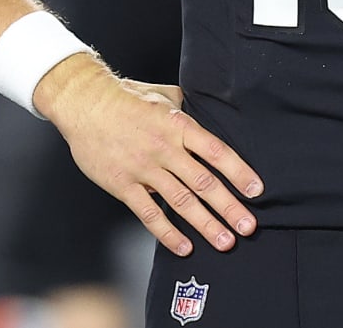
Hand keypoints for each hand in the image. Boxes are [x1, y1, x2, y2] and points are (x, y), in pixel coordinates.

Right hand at [37, 58, 263, 257]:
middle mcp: (165, 148)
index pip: (216, 151)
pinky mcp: (123, 185)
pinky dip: (167, 233)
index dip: (239, 171)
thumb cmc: (127, 97)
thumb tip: (209, 113)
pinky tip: (185, 247)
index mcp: (178, 125)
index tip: (256, 190)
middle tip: (249, 227)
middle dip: (229, 207)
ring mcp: (144, 168)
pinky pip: (148, 213)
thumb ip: (188, 110)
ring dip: (205, 224)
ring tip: (225, 241)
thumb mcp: (164, 95)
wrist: (85, 103)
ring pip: (180, 201)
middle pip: (203, 182)